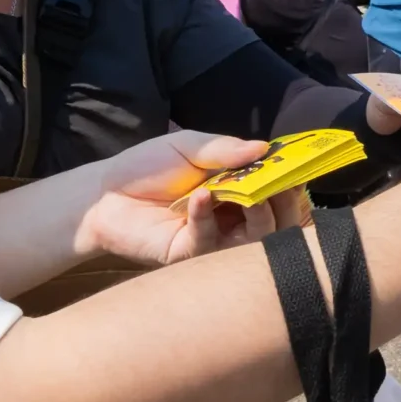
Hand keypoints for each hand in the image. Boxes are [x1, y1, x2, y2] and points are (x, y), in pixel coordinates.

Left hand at [74, 132, 290, 267]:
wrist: (104, 193)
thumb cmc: (145, 167)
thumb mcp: (187, 146)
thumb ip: (224, 149)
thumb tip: (265, 147)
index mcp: (235, 189)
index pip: (274, 190)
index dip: (287, 182)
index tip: (296, 170)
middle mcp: (231, 217)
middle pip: (275, 221)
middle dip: (281, 203)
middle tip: (279, 186)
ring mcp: (213, 239)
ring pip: (253, 239)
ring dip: (257, 215)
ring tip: (251, 194)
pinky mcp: (189, 255)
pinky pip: (210, 242)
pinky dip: (208, 217)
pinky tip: (201, 197)